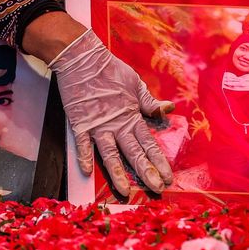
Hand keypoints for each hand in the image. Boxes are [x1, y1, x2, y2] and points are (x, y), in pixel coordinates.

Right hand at [49, 29, 174, 196]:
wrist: (82, 59)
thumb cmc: (110, 70)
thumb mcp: (135, 83)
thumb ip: (149, 102)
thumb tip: (168, 109)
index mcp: (132, 116)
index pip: (149, 143)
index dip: (160, 161)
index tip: (169, 176)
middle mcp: (116, 125)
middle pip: (134, 153)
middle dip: (147, 172)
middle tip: (157, 189)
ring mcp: (97, 126)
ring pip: (110, 154)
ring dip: (118, 173)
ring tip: (125, 191)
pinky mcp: (79, 123)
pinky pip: (82, 144)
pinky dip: (84, 157)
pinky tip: (88, 172)